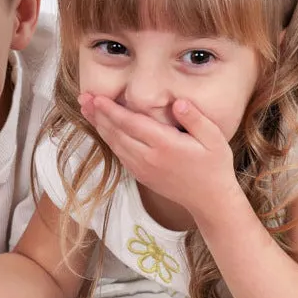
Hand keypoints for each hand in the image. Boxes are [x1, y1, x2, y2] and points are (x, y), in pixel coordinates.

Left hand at [79, 94, 241, 220]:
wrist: (208, 200)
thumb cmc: (214, 165)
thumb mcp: (214, 139)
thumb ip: (196, 119)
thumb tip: (178, 103)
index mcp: (165, 145)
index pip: (131, 124)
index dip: (111, 110)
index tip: (96, 97)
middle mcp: (149, 158)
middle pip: (116, 133)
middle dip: (98, 114)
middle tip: (83, 97)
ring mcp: (142, 168)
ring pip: (115, 144)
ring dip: (99, 126)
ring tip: (87, 109)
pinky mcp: (141, 175)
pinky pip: (120, 155)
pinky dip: (108, 140)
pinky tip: (102, 128)